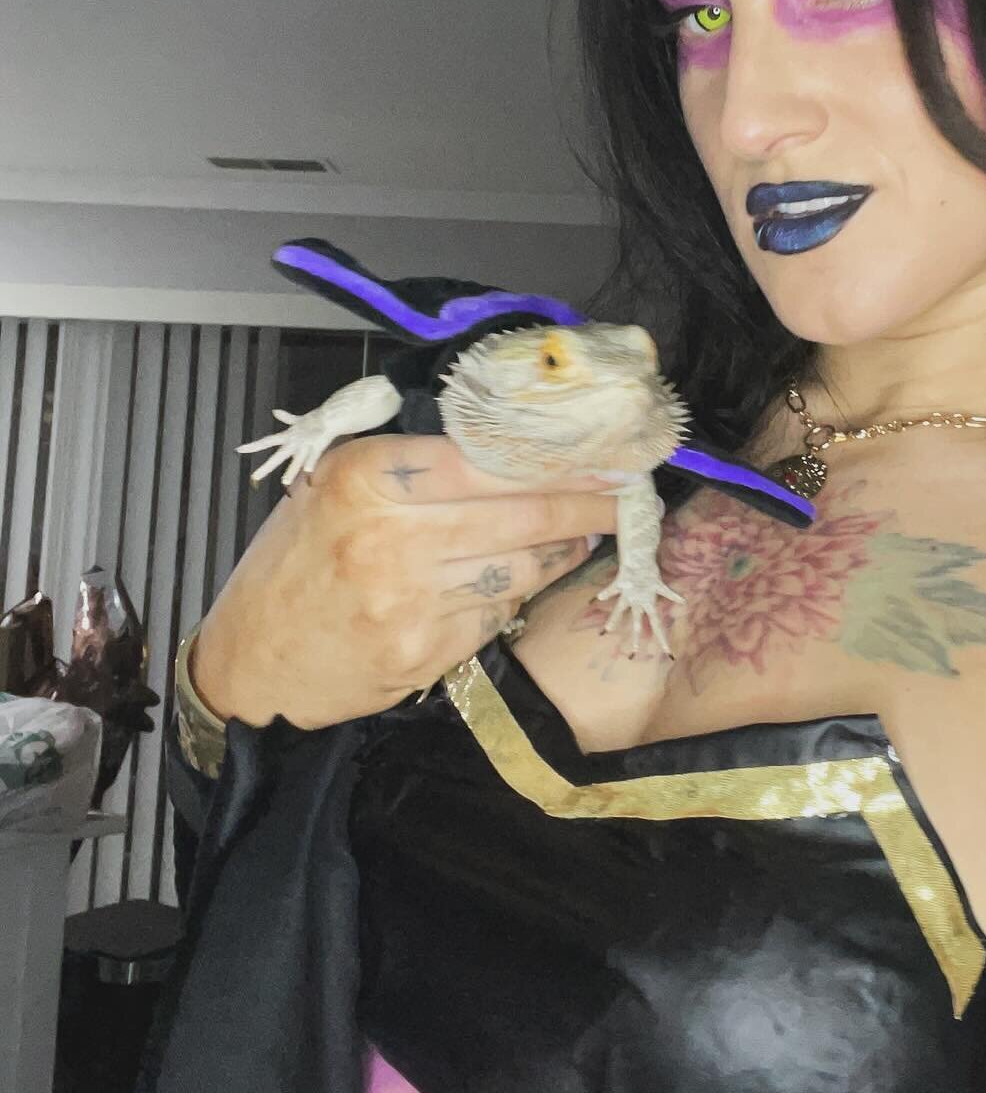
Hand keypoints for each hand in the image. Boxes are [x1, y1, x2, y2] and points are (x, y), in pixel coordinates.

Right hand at [188, 433, 616, 729]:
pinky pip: (498, 612)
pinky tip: (530, 575)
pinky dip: (521, 591)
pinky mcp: (425, 652)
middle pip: (523, 512)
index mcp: (367, 476)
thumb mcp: (331, 483)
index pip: (489, 458)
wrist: (252, 660)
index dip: (557, 460)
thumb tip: (503, 432)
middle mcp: (391, 536)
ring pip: (522, 565)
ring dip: (565, 547)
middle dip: (587, 503)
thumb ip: (408, 455)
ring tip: (587, 530)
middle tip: (625, 493)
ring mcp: (411, 600)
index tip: (602, 455)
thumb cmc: (296, 562)